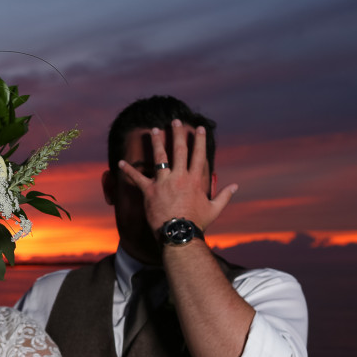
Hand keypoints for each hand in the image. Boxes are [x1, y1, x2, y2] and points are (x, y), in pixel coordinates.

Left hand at [118, 120, 236, 231]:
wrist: (179, 235)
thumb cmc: (197, 224)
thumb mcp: (214, 209)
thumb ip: (224, 195)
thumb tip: (236, 186)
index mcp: (194, 180)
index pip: (198, 155)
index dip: (199, 140)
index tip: (199, 128)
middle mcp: (179, 177)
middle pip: (179, 150)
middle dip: (177, 133)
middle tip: (175, 121)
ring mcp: (163, 183)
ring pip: (159, 157)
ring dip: (157, 142)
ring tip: (154, 130)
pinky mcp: (149, 191)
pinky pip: (136, 178)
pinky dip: (128, 170)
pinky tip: (120, 162)